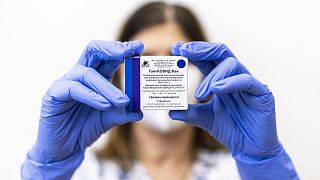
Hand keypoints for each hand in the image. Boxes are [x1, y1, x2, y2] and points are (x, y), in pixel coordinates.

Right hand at [29, 40, 143, 163]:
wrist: (65, 149)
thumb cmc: (86, 128)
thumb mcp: (109, 118)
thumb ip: (123, 113)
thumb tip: (140, 112)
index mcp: (95, 76)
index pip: (108, 56)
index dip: (122, 49)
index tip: (139, 47)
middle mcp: (80, 75)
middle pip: (93, 50)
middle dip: (113, 49)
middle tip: (130, 53)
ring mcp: (66, 83)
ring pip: (87, 74)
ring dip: (107, 87)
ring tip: (123, 101)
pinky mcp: (54, 95)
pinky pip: (72, 89)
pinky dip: (91, 96)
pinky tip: (104, 105)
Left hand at [169, 41, 280, 160]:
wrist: (250, 148)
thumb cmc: (230, 129)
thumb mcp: (205, 119)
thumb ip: (189, 113)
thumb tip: (171, 111)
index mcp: (220, 80)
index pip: (206, 60)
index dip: (192, 52)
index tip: (175, 48)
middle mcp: (234, 77)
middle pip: (220, 52)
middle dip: (201, 50)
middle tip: (184, 50)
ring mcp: (248, 83)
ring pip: (231, 64)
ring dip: (212, 76)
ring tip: (200, 93)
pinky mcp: (262, 93)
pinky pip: (246, 81)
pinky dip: (230, 83)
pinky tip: (216, 89)